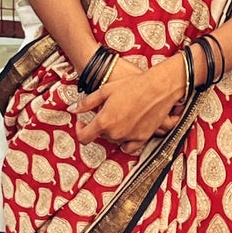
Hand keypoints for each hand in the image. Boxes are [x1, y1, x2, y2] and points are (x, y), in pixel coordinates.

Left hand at [74, 52, 189, 152]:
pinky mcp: (142, 138)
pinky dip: (126, 140)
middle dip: (100, 125)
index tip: (82, 124)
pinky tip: (127, 129)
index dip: (80, 130)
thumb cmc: (133, 85)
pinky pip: (129, 146)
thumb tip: (73, 109)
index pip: (84, 137)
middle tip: (106, 111)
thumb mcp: (105, 90)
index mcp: (104, 121)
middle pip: (100, 136)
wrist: (158, 87)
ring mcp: (129, 137)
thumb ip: (87, 103)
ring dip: (113, 131)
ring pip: (114, 140)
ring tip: (120, 115)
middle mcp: (116, 133)